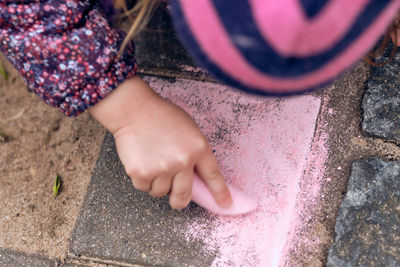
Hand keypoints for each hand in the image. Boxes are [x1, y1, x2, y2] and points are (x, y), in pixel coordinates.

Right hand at [89, 77, 232, 209]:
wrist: (134, 109)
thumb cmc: (162, 116)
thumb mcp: (189, 129)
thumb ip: (194, 152)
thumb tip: (194, 177)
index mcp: (198, 148)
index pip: (213, 175)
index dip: (220, 192)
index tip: (226, 204)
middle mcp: (182, 161)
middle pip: (184, 195)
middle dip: (180, 201)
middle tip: (177, 200)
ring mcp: (162, 168)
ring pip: (161, 192)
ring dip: (157, 184)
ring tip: (152, 163)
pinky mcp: (141, 173)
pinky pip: (144, 188)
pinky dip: (142, 180)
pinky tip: (141, 162)